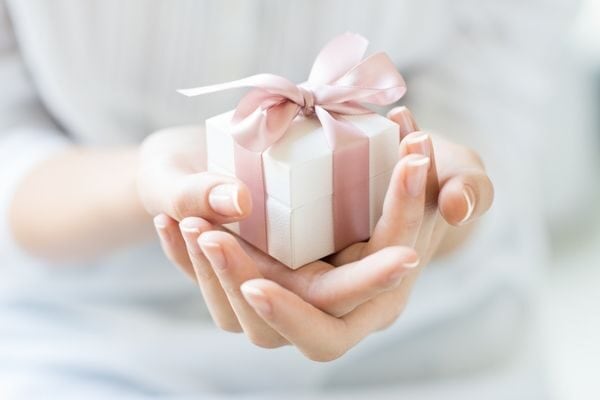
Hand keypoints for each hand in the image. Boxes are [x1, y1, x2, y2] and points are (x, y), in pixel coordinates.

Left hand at [152, 108, 493, 360]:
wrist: (393, 175)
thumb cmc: (428, 177)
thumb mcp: (456, 173)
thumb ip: (466, 184)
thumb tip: (455, 201)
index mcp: (375, 298)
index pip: (330, 327)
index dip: (294, 314)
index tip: (258, 284)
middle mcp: (333, 306)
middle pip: (274, 327)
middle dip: (237, 287)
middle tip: (208, 237)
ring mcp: (298, 291)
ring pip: (240, 310)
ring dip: (207, 271)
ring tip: (183, 218)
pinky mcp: (271, 270)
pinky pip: (221, 282)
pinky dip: (189, 256)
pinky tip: (170, 218)